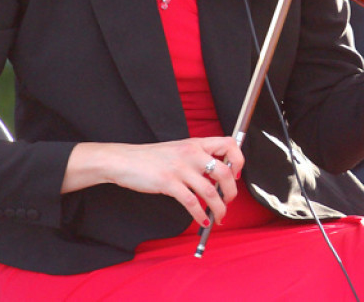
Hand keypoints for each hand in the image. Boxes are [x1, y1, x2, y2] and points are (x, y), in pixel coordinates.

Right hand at [62, 137, 243, 227]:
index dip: (238, 160)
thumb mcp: (179, 150)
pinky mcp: (168, 182)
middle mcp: (191, 153)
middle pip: (224, 171)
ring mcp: (180, 168)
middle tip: (229, 201)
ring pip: (210, 190)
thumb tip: (217, 175)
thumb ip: (197, 158)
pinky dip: (200, 215)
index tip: (236, 175)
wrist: (125, 160)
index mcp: (196, 143)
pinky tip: (202, 221)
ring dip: (219, 208)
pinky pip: (191, 202)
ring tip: (219, 216)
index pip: (229, 144)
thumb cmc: (151, 158)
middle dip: (231, 191)